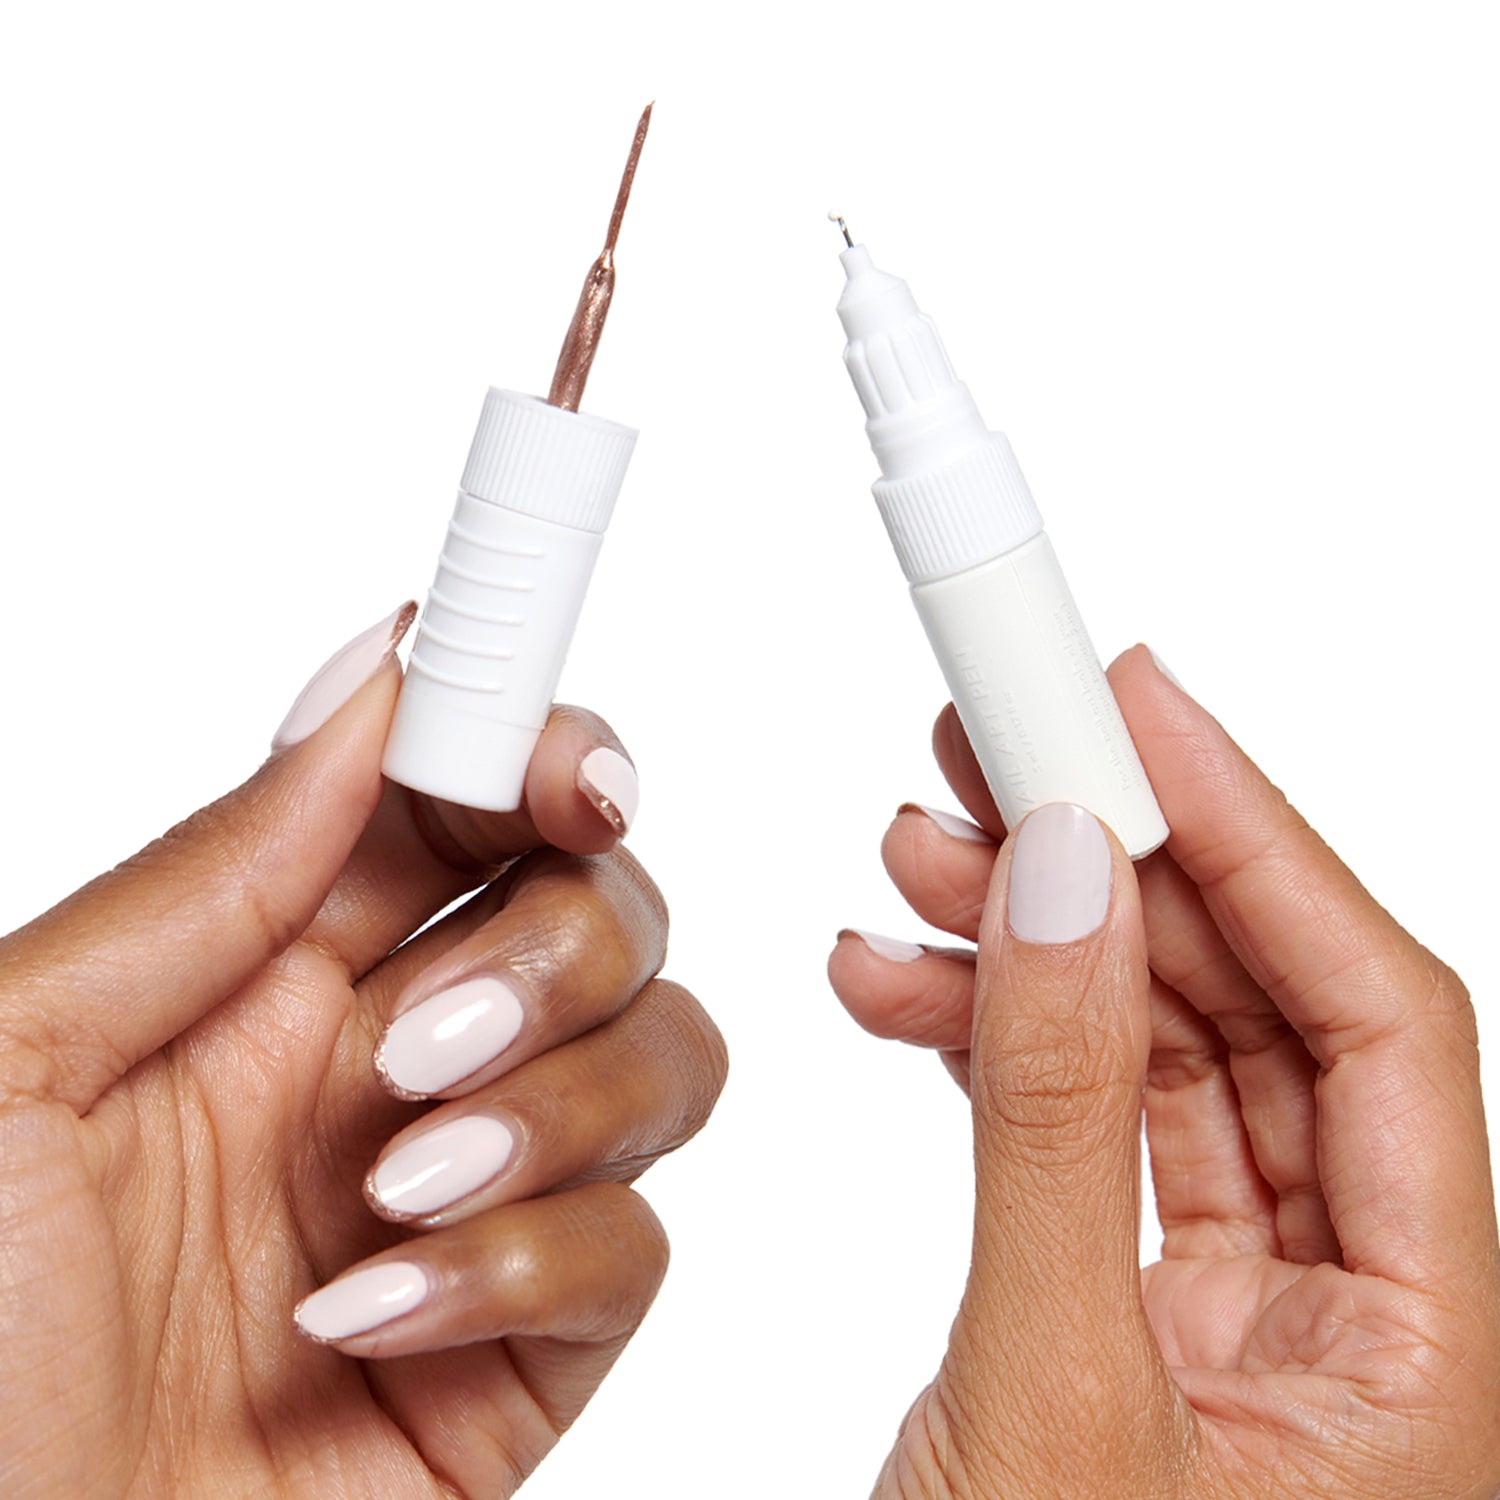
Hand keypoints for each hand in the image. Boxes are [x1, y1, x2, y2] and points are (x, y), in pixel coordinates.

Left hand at [0, 605, 725, 1498]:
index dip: (542, 757)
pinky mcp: (525, 1342)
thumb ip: (215, 873)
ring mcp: (473, 1197)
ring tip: (403, 1181)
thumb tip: (373, 685)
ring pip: (659, 1054)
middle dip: (557, 950)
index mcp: (270, 969)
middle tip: (422, 1037)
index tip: (574, 777)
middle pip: (598, 912)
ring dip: (565, 1100)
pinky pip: (632, 1248)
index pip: (464, 801)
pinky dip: (529, 1263)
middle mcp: (388, 1064)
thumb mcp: (16, 1062)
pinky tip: (373, 1318)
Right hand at [830, 646, 1499, 1497]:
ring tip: (910, 855)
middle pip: (1260, 1008)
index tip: (1138, 708)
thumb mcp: (1050, 1400)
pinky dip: (981, 1032)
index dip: (1263, 837)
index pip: (1382, 1020)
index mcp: (1434, 1364)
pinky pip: (1071, 1115)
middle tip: (1000, 745)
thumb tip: (1064, 883)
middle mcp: (1357, 1317)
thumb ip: (1058, 1122)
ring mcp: (1233, 1307)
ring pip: (1154, 1047)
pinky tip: (892, 981)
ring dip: (1031, 937)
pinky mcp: (1120, 1304)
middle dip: (1120, 863)